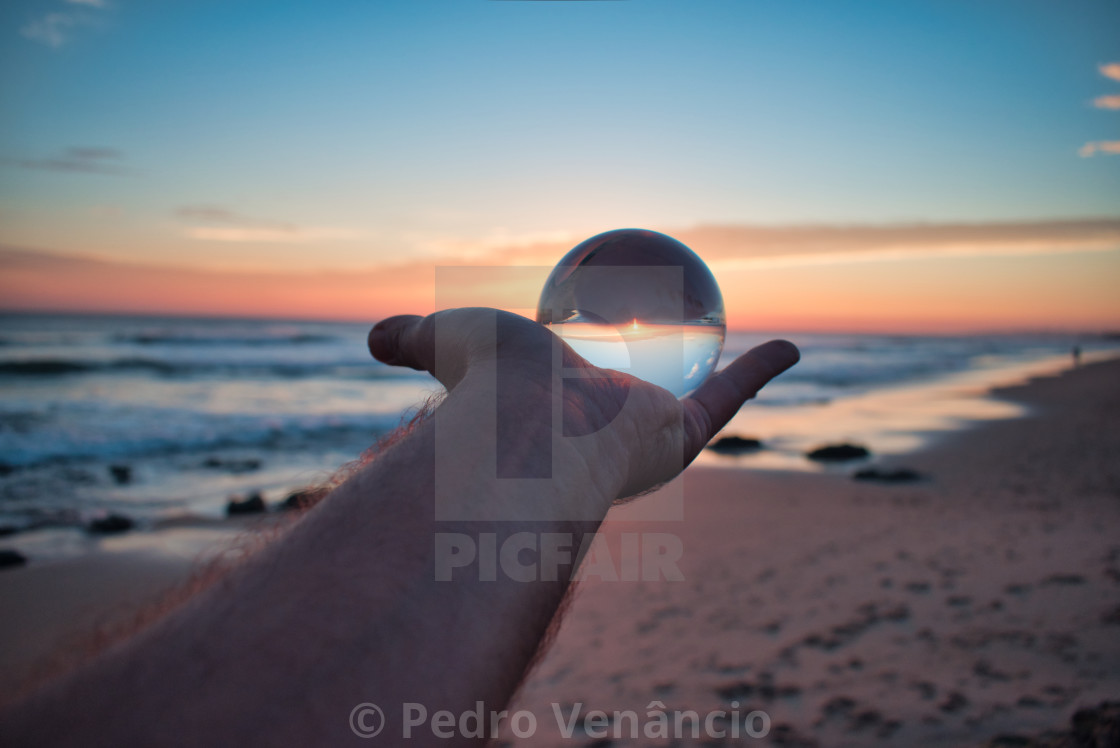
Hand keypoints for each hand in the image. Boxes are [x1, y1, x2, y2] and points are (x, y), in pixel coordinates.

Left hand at [369, 308, 797, 501]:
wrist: (523, 431)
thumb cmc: (483, 388)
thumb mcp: (445, 340)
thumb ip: (410, 338)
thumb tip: (373, 338)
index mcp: (553, 421)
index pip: (572, 395)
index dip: (579, 375)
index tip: (587, 355)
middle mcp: (602, 442)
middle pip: (636, 408)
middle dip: (651, 393)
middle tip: (667, 346)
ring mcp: (645, 442)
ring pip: (697, 402)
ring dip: (725, 381)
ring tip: (742, 345)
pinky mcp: (681, 438)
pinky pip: (731, 395)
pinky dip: (763, 371)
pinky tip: (790, 346)